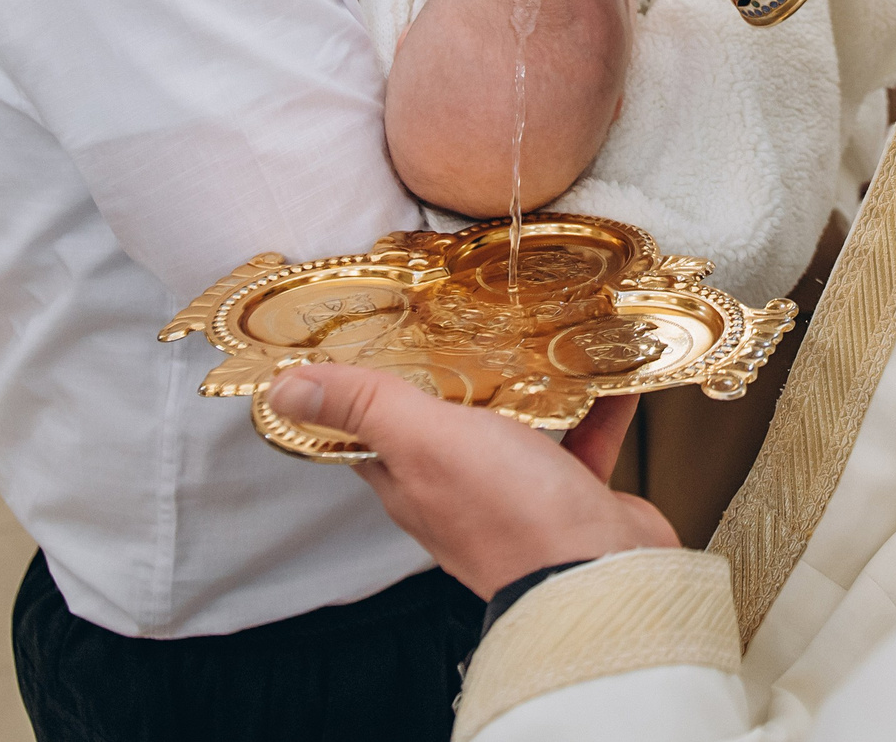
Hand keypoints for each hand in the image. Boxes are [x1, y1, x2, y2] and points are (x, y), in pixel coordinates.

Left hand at [265, 366, 676, 597]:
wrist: (599, 577)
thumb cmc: (511, 515)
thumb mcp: (423, 441)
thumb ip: (363, 408)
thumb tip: (285, 391)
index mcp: (411, 482)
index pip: (371, 432)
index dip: (366, 386)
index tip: (372, 337)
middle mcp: (459, 492)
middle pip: (446, 424)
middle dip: (456, 374)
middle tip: (465, 317)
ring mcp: (517, 496)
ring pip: (515, 428)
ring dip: (528, 385)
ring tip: (540, 335)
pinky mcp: (570, 497)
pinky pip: (581, 441)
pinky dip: (594, 407)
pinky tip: (610, 375)